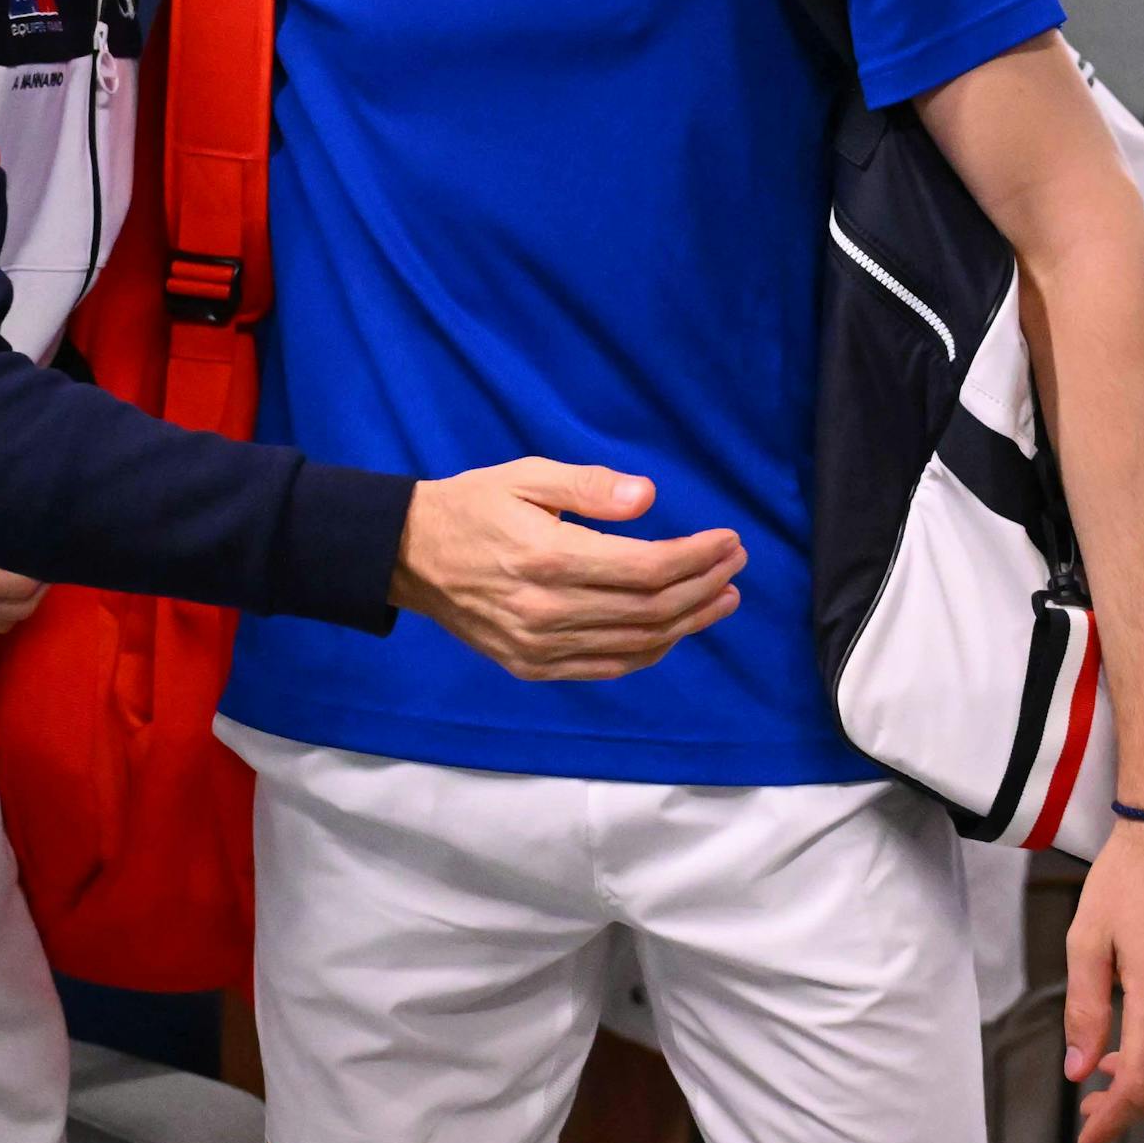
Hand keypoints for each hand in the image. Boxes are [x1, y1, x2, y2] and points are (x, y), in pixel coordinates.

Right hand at [391, 461, 744, 680]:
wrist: (408, 556)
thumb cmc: (472, 506)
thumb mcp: (526, 476)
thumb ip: (589, 487)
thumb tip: (648, 497)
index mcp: (549, 558)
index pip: (647, 568)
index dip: (697, 557)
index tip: (728, 540)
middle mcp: (548, 610)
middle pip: (651, 609)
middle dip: (704, 586)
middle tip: (735, 564)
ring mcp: (540, 646)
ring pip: (636, 643)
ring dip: (689, 622)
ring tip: (723, 598)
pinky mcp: (532, 666)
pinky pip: (607, 665)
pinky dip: (650, 651)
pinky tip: (675, 630)